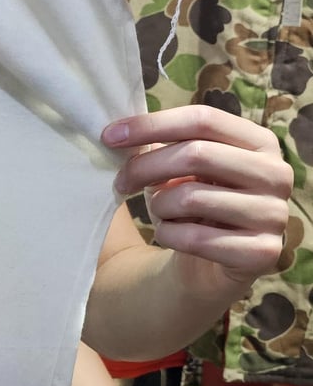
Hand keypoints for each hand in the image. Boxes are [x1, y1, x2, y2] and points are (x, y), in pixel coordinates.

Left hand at [103, 106, 291, 290]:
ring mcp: (274, 215)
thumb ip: (163, 146)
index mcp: (260, 143)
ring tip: (160, 213)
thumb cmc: (194, 207)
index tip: (109, 135)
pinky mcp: (262, 253)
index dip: (152, 124)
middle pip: (196, 154)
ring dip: (160, 207)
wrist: (210, 266)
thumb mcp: (182, 170)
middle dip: (146, 167)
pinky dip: (169, 235)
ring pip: (191, 197)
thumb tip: (120, 131)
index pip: (203, 119)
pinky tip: (169, 235)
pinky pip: (196, 239)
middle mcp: (277, 174)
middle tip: (120, 182)